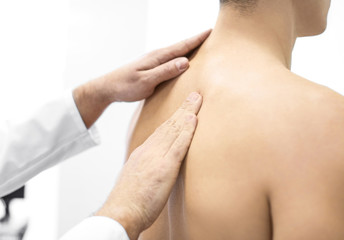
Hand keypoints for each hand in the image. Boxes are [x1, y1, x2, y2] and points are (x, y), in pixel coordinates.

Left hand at [73, 29, 210, 127]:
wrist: (108, 87)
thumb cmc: (126, 85)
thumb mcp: (147, 81)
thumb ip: (165, 71)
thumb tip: (186, 61)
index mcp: (157, 57)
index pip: (182, 46)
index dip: (197, 39)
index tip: (210, 31)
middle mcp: (156, 56)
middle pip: (181, 46)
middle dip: (196, 40)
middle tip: (211, 35)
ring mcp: (153, 61)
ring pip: (176, 52)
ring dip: (189, 48)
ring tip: (201, 46)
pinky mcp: (151, 67)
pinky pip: (170, 60)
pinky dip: (180, 57)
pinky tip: (183, 60)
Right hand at [96, 92, 202, 239]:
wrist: (121, 211)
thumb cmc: (128, 200)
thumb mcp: (135, 178)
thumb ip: (145, 169)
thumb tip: (152, 168)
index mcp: (143, 153)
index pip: (161, 131)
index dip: (173, 119)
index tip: (182, 110)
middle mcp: (150, 150)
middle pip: (169, 125)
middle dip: (183, 109)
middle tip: (194, 95)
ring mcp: (157, 157)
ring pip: (174, 130)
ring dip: (187, 112)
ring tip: (197, 99)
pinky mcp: (165, 167)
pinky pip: (179, 145)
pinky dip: (187, 130)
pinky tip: (194, 119)